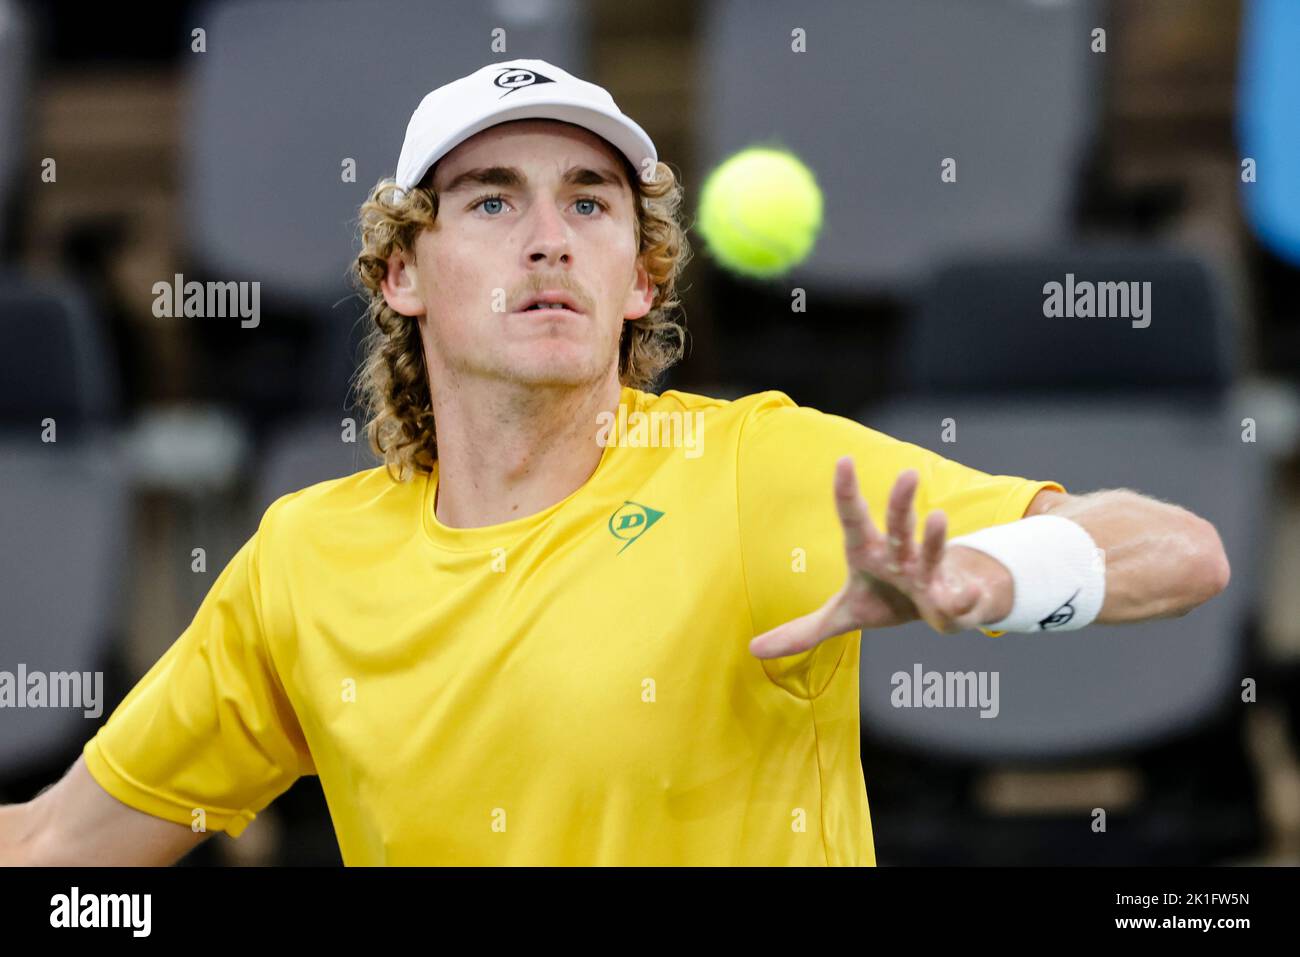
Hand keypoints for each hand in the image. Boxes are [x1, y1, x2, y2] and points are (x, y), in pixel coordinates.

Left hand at [748, 457, 1012, 658]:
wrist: (942, 606)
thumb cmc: (887, 599)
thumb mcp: (843, 615)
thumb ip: (802, 631)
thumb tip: (754, 650)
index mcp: (868, 553)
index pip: (853, 518)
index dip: (846, 492)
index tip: (843, 461)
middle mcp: (899, 556)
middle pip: (897, 526)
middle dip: (900, 503)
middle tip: (907, 473)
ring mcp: (929, 574)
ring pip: (931, 551)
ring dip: (934, 537)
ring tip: (937, 517)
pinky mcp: (953, 598)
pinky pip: (958, 599)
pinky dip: (962, 598)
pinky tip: (964, 596)